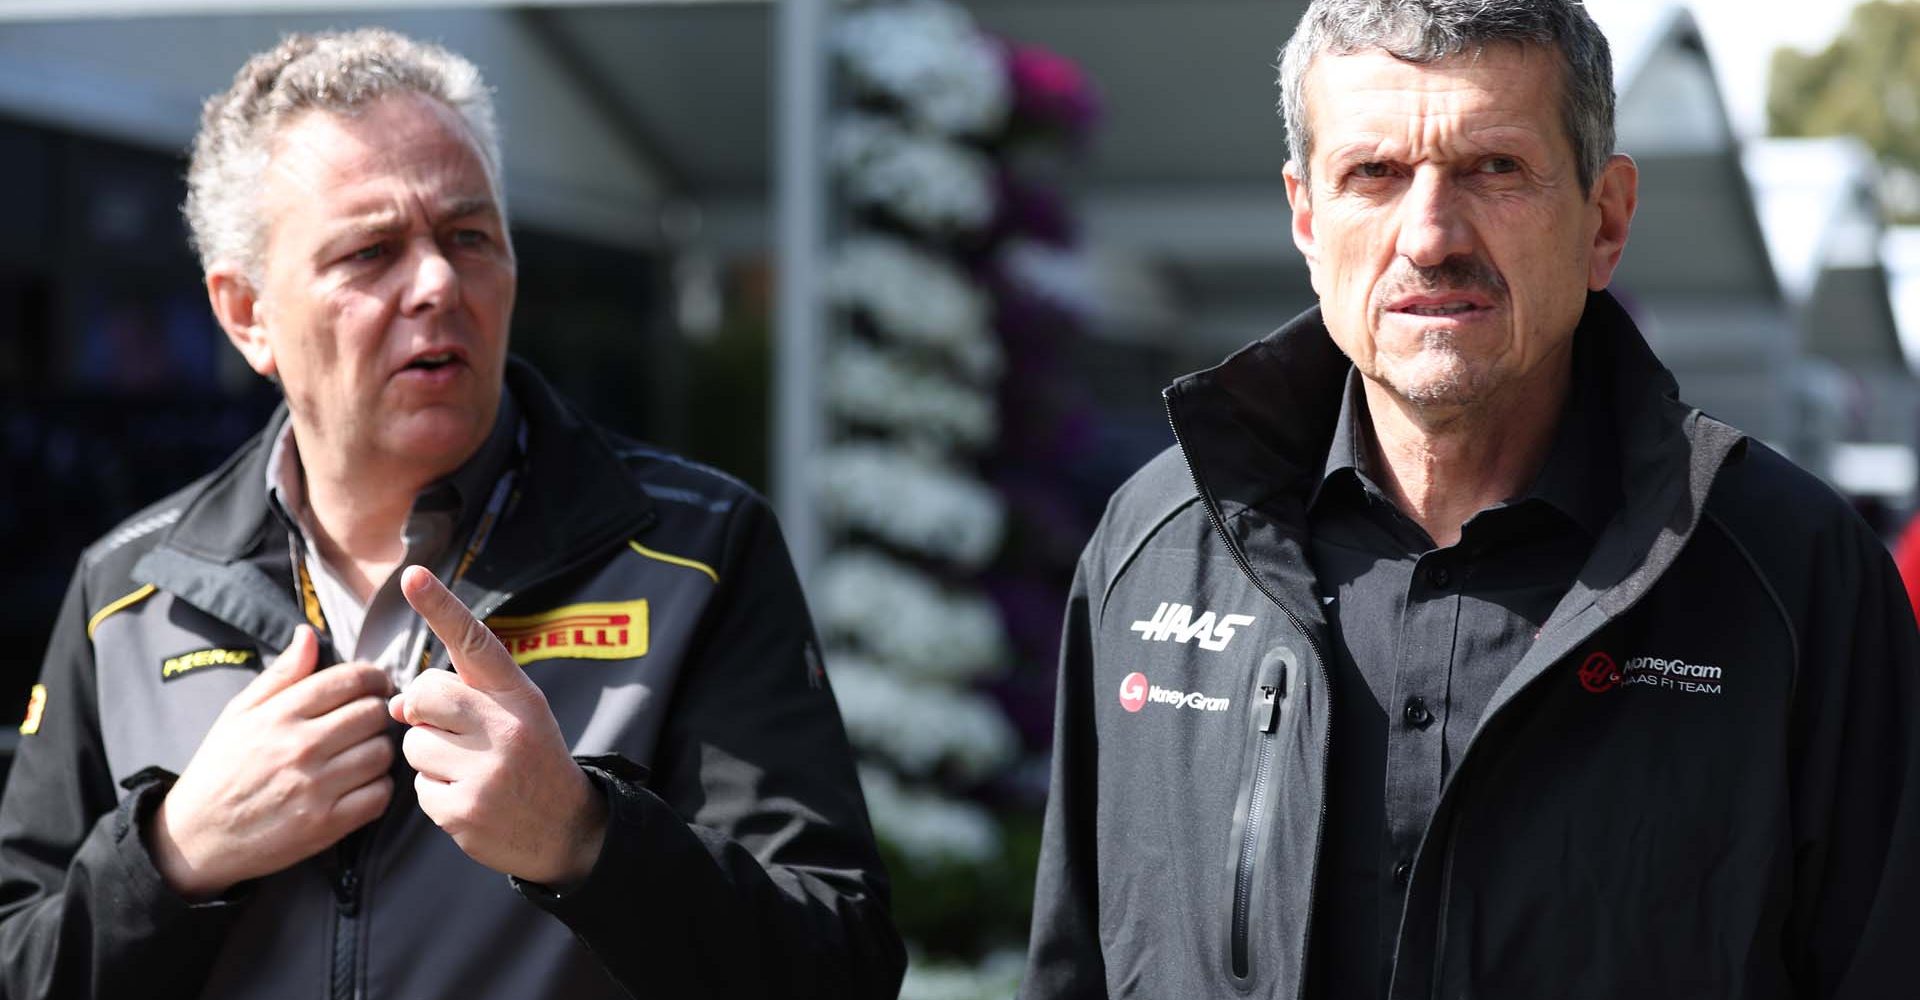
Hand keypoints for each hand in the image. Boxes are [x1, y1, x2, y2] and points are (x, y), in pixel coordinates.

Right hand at [150, 626, 393, 899]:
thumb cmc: (220, 769)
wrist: (195, 838)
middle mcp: (300, 748)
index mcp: (279, 715)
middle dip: (377, 712)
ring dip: (379, 749)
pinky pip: (379, 795)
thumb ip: (280, 674)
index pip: (349, 680)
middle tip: (368, 719)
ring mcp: (314, 788)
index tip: (376, 684)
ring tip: (362, 751)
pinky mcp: (325, 825)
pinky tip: (360, 784)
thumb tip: (309, 634)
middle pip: (373, 714)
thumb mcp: (238, 713)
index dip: (373, 677)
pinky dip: (377, 788)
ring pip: (381, 753)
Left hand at [390, 566, 606, 884]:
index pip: (474, 643)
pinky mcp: (464, 810)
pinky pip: (417, 788)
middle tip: (458, 734)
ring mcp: (485, 771)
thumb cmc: (531, 760)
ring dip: (430, 758)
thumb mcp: (515, 716)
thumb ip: (460, 699)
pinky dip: (436, 793)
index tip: (413, 575)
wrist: (567, 829)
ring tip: (471, 771)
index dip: (441, 607)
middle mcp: (505, 727)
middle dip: (425, 714)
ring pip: (413, 744)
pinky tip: (469, 798)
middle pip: (424, 695)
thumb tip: (394, 706)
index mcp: (518, 695)